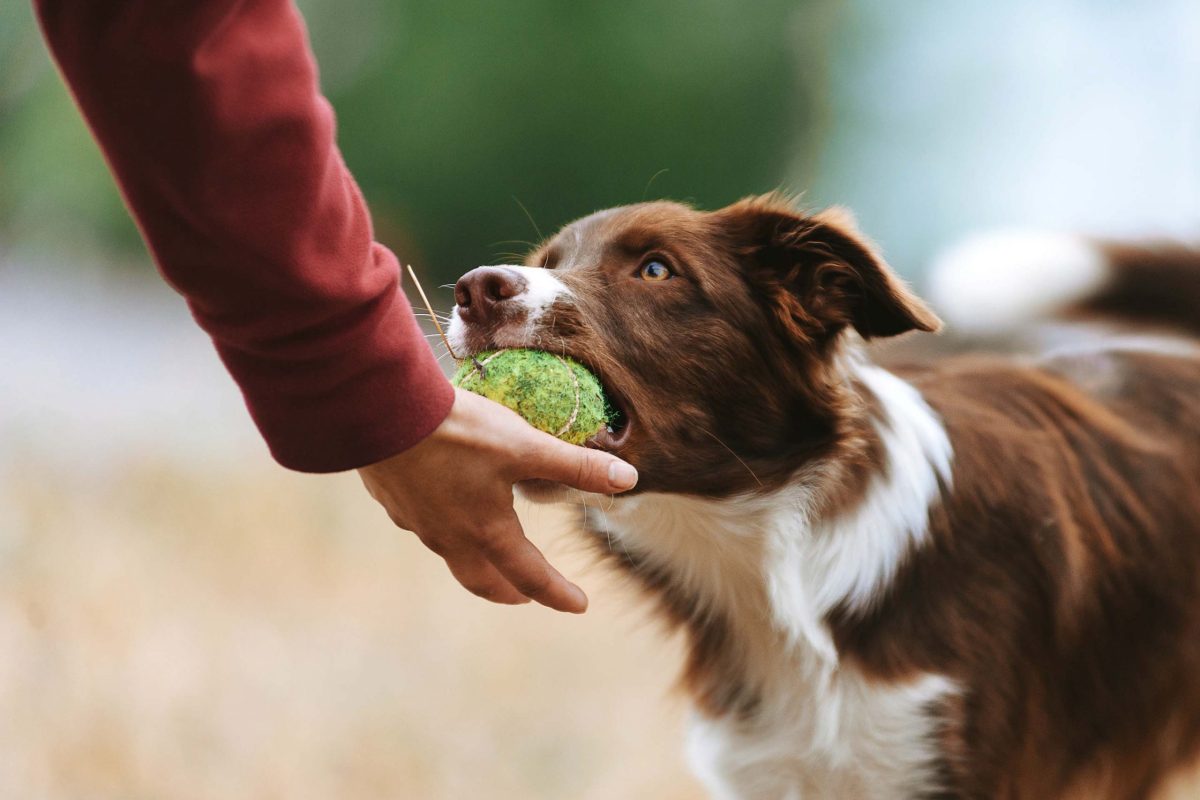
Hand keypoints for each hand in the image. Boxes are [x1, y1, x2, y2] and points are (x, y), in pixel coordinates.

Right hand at [357, 388, 638, 611]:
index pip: (531, 576)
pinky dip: (444, 529)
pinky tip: (444, 508)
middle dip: (509, 591)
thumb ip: (576, 465)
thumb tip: (629, 478)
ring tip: (487, 552)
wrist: (380, 412)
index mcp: (487, 532)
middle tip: (527, 594)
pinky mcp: (393, 501)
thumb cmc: (457, 432)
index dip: (559, 593)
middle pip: (483, 581)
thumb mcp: (525, 445)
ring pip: (452, 555)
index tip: (579, 605)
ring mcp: (417, 523)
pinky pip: (424, 526)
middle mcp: (450, 538)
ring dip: (476, 562)